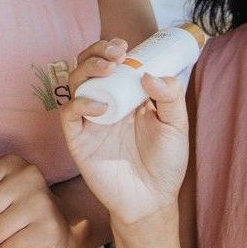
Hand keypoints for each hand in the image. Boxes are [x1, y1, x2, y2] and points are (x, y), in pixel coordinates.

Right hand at [59, 41, 190, 227]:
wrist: (151, 200)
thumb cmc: (166, 163)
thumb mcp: (176, 126)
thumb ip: (170, 98)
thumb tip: (150, 74)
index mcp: (127, 95)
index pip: (111, 62)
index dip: (112, 48)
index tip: (125, 47)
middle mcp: (105, 102)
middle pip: (87, 66)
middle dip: (96, 52)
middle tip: (115, 54)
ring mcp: (90, 120)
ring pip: (75, 83)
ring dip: (87, 69)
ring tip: (108, 68)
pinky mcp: (78, 139)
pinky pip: (69, 113)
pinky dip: (80, 103)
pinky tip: (100, 105)